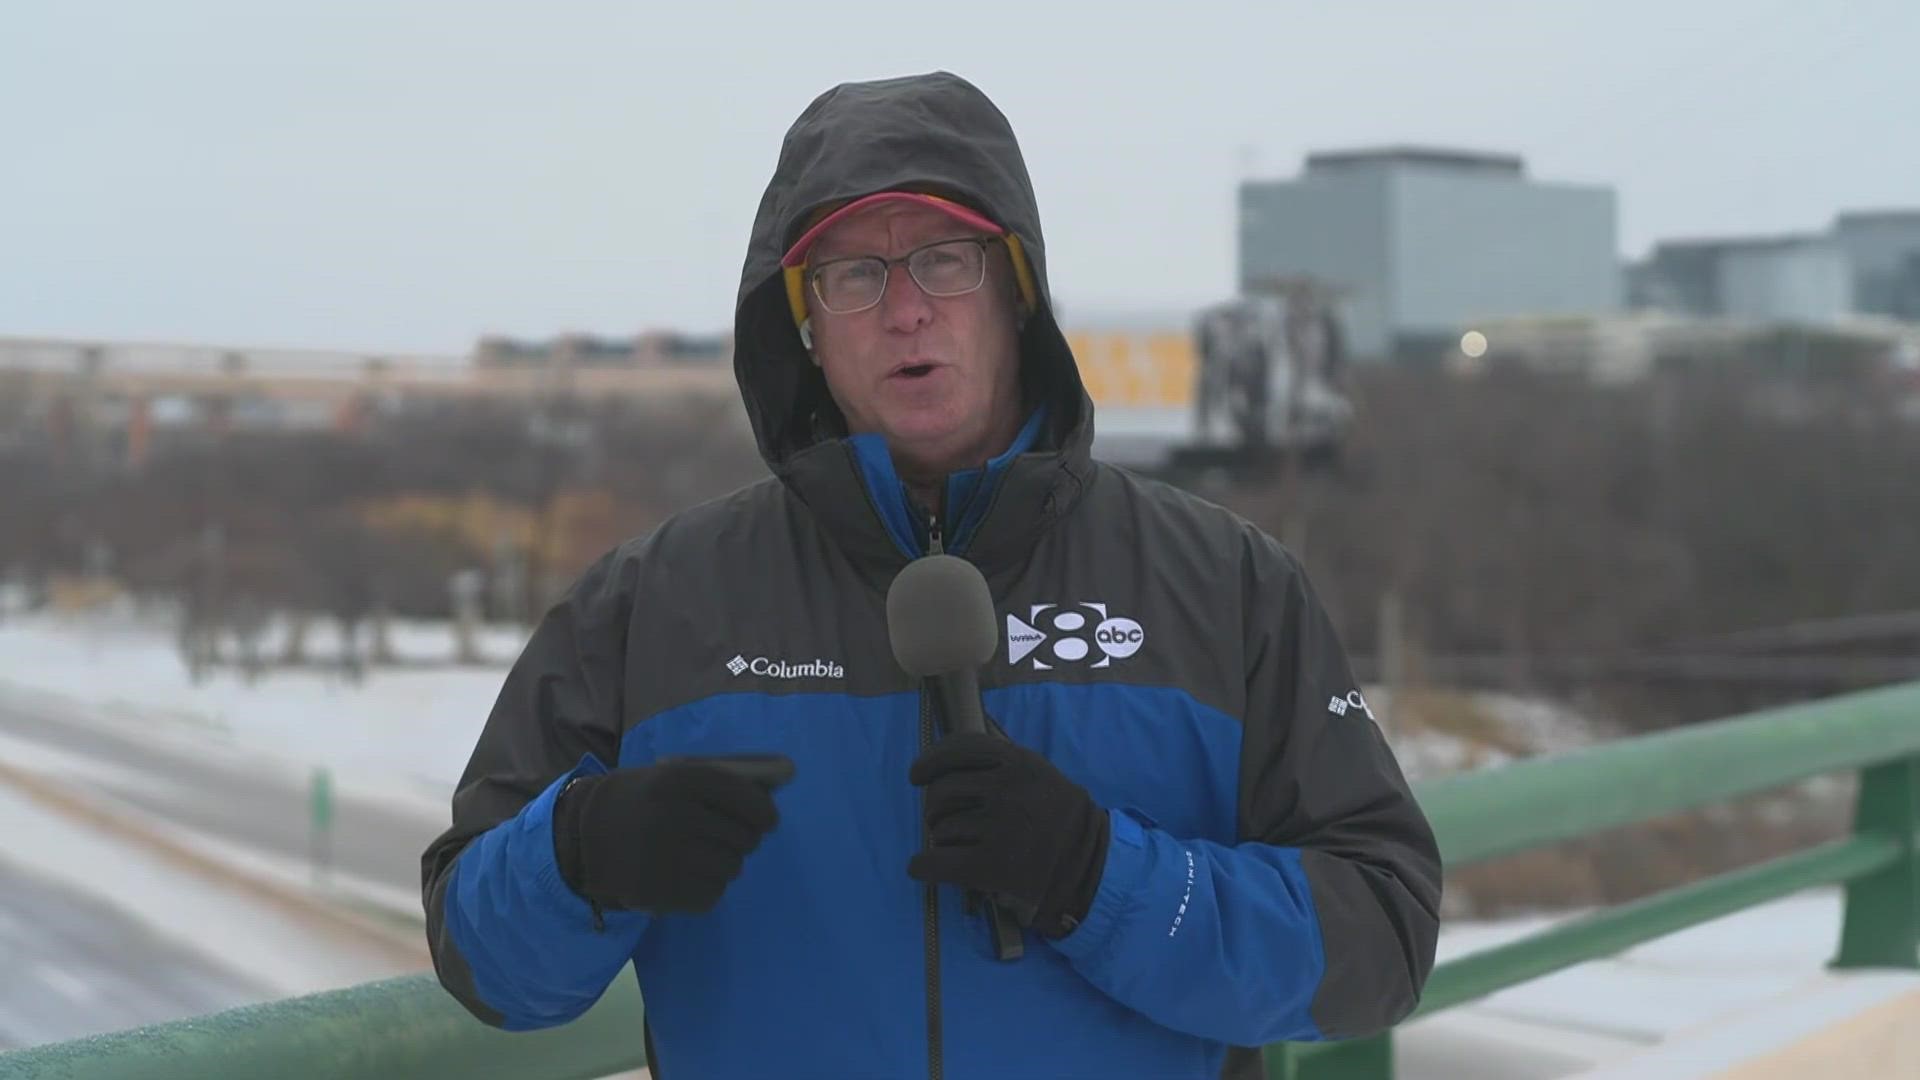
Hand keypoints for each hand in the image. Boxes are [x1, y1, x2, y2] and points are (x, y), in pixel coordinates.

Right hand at [553, 759, 782, 914]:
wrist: (584, 836)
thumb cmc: (642, 800)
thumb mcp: (673, 775)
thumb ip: (721, 783)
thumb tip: (779, 787)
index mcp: (680, 779)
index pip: (748, 799)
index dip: (763, 812)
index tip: (766, 821)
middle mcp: (675, 815)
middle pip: (745, 838)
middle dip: (741, 839)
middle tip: (720, 837)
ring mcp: (667, 857)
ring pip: (732, 868)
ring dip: (724, 864)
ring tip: (697, 855)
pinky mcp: (660, 892)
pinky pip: (711, 894)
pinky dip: (705, 888)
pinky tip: (682, 875)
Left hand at [907, 731, 1108, 937]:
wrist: (1090, 868)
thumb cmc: (1061, 820)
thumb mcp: (1040, 775)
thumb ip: (1004, 764)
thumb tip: (949, 762)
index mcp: (1018, 762)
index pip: (959, 749)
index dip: (931, 762)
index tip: (916, 775)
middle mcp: (1005, 789)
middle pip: (943, 790)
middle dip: (934, 808)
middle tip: (940, 822)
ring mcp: (997, 827)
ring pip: (941, 827)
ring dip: (941, 839)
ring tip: (957, 848)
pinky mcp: (988, 866)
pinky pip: (936, 862)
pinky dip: (923, 866)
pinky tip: (922, 868)